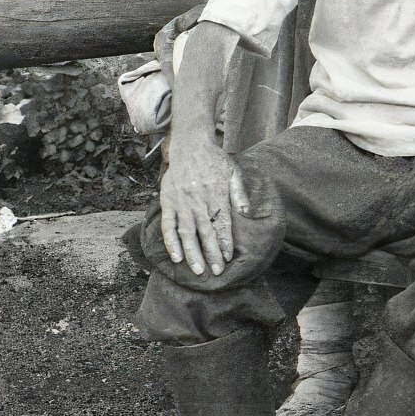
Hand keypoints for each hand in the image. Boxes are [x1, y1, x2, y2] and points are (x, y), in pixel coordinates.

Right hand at [159, 136, 250, 276]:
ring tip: (197, 270)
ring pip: (186, 233)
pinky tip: (176, 257)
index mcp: (216, 195)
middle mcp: (198, 201)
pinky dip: (171, 242)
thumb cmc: (214, 160)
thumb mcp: (233, 171)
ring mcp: (181, 203)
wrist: (189, 144)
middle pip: (205, 233)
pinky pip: (168, 225)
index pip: (222, 225)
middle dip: (211, 254)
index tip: (228, 258)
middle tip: (215, 272)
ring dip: (192, 253)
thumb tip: (247, 213)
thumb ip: (239, 193)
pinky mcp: (168, 202)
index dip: (225, 243)